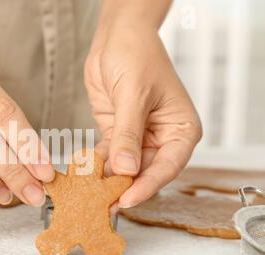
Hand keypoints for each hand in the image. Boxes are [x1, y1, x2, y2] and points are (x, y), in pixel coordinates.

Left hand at [85, 25, 201, 207]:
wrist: (117, 38)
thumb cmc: (137, 56)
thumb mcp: (134, 95)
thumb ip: (129, 134)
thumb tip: (126, 169)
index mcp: (180, 129)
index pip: (167, 166)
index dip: (147, 186)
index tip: (127, 200)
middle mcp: (162, 137)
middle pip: (145, 172)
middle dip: (124, 188)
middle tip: (103, 206)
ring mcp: (138, 138)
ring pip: (125, 168)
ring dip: (107, 181)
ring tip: (89, 197)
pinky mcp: (117, 134)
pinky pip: (108, 156)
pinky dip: (96, 167)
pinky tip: (83, 177)